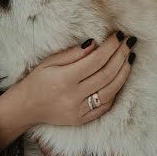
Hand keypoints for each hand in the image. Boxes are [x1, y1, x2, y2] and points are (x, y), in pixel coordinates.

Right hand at [0, 33, 135, 147]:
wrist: (27, 108)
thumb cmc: (37, 80)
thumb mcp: (49, 62)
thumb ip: (72, 54)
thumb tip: (95, 43)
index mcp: (64, 79)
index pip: (96, 60)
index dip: (110, 46)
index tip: (117, 35)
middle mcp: (74, 96)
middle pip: (106, 74)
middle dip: (121, 56)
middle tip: (128, 43)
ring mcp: (80, 110)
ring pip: (111, 90)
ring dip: (124, 73)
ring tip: (129, 58)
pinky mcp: (83, 119)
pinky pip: (106, 105)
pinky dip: (116, 90)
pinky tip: (120, 77)